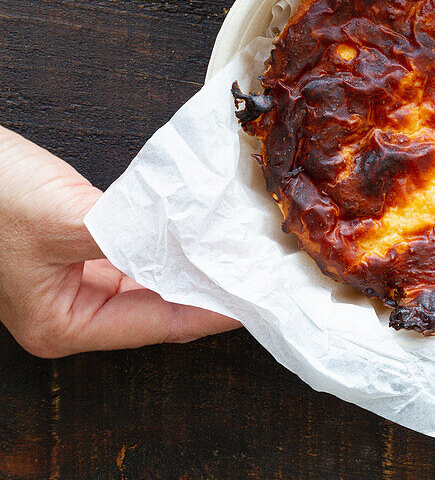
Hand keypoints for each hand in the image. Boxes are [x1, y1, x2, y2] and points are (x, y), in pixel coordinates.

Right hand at [0, 126, 238, 357]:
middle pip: (161, 307)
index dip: (211, 310)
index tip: (256, 296)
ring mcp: (80, 281)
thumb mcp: (66, 220)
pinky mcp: (85, 248)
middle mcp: (74, 311)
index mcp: (64, 326)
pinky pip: (143, 252)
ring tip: (242, 251)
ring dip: (193, 264)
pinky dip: (172, 242)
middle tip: (260, 270)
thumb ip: (133, 236)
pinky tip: (204, 230)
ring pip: (156, 279)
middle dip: (207, 287)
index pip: (159, 325)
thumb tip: (195, 244)